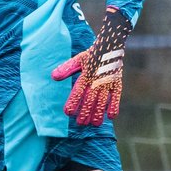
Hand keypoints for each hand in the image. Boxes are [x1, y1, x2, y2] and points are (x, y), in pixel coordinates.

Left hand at [50, 6, 132, 124]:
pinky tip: (111, 117)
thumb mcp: (78, 60)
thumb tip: (53, 77)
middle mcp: (96, 80)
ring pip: (102, 101)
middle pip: (90, 100)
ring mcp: (107, 83)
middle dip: (85, 113)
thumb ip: (66, 69)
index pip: (78, 91)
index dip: (73, 102)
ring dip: (98, 114)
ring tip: (93, 124)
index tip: (68, 113)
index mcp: (85, 75)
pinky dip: (114, 106)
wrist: (110, 45)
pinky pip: (116, 97)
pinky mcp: (117, 83)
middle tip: (80, 123)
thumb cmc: (91, 55)